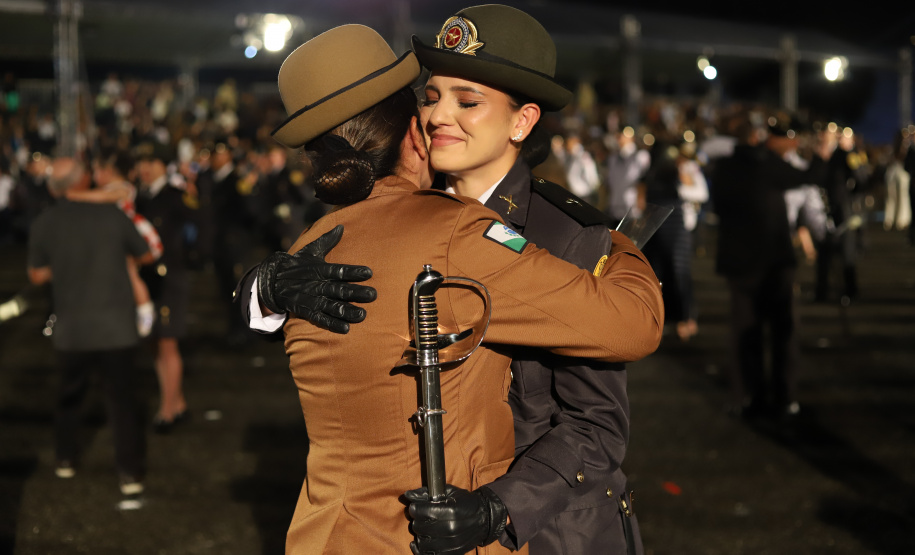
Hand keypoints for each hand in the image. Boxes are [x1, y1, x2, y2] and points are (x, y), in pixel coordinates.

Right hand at [257, 225, 376, 333]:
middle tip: (373, 295)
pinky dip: (333, 324)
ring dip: (347, 311)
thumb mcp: (311, 251)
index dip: (354, 272)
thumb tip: (341, 226)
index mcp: (320, 269)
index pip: (339, 270)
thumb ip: (328, 240)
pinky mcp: (306, 311)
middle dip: (356, 293)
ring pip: (332, 306)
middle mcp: (317, 284)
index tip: (369, 273)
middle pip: (339, 290)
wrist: (272, 281)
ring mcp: (312, 299)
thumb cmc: (297, 264)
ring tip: (363, 315)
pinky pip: (320, 318)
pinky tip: (346, 329)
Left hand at [404, 484, 507, 554]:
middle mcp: (451, 528)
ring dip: (420, 534)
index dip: (415, 508)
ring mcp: (451, 544)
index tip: (416, 507)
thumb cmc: (464, 503)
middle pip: (420, 526)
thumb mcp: (448, 492)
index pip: (422, 511)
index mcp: (451, 511)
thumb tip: (408, 495)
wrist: (484, 519)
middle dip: (417, 520)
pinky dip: (419, 550)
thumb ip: (426, 493)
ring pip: (422, 541)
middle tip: (421, 517)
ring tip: (424, 528)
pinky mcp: (452, 554)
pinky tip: (417, 543)